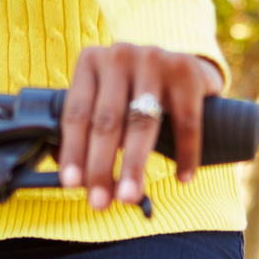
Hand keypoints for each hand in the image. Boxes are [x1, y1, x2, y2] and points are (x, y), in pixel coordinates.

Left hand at [56, 42, 221, 210]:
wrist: (186, 64)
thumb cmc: (136, 90)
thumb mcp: (107, 96)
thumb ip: (89, 127)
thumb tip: (72, 178)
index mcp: (90, 62)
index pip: (76, 113)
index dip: (73, 151)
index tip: (72, 184)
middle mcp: (119, 56)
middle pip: (107, 120)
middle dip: (101, 166)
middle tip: (99, 202)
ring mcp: (154, 59)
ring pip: (142, 123)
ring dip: (134, 165)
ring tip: (130, 197)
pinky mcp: (186, 70)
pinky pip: (186, 121)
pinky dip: (186, 153)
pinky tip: (183, 178)